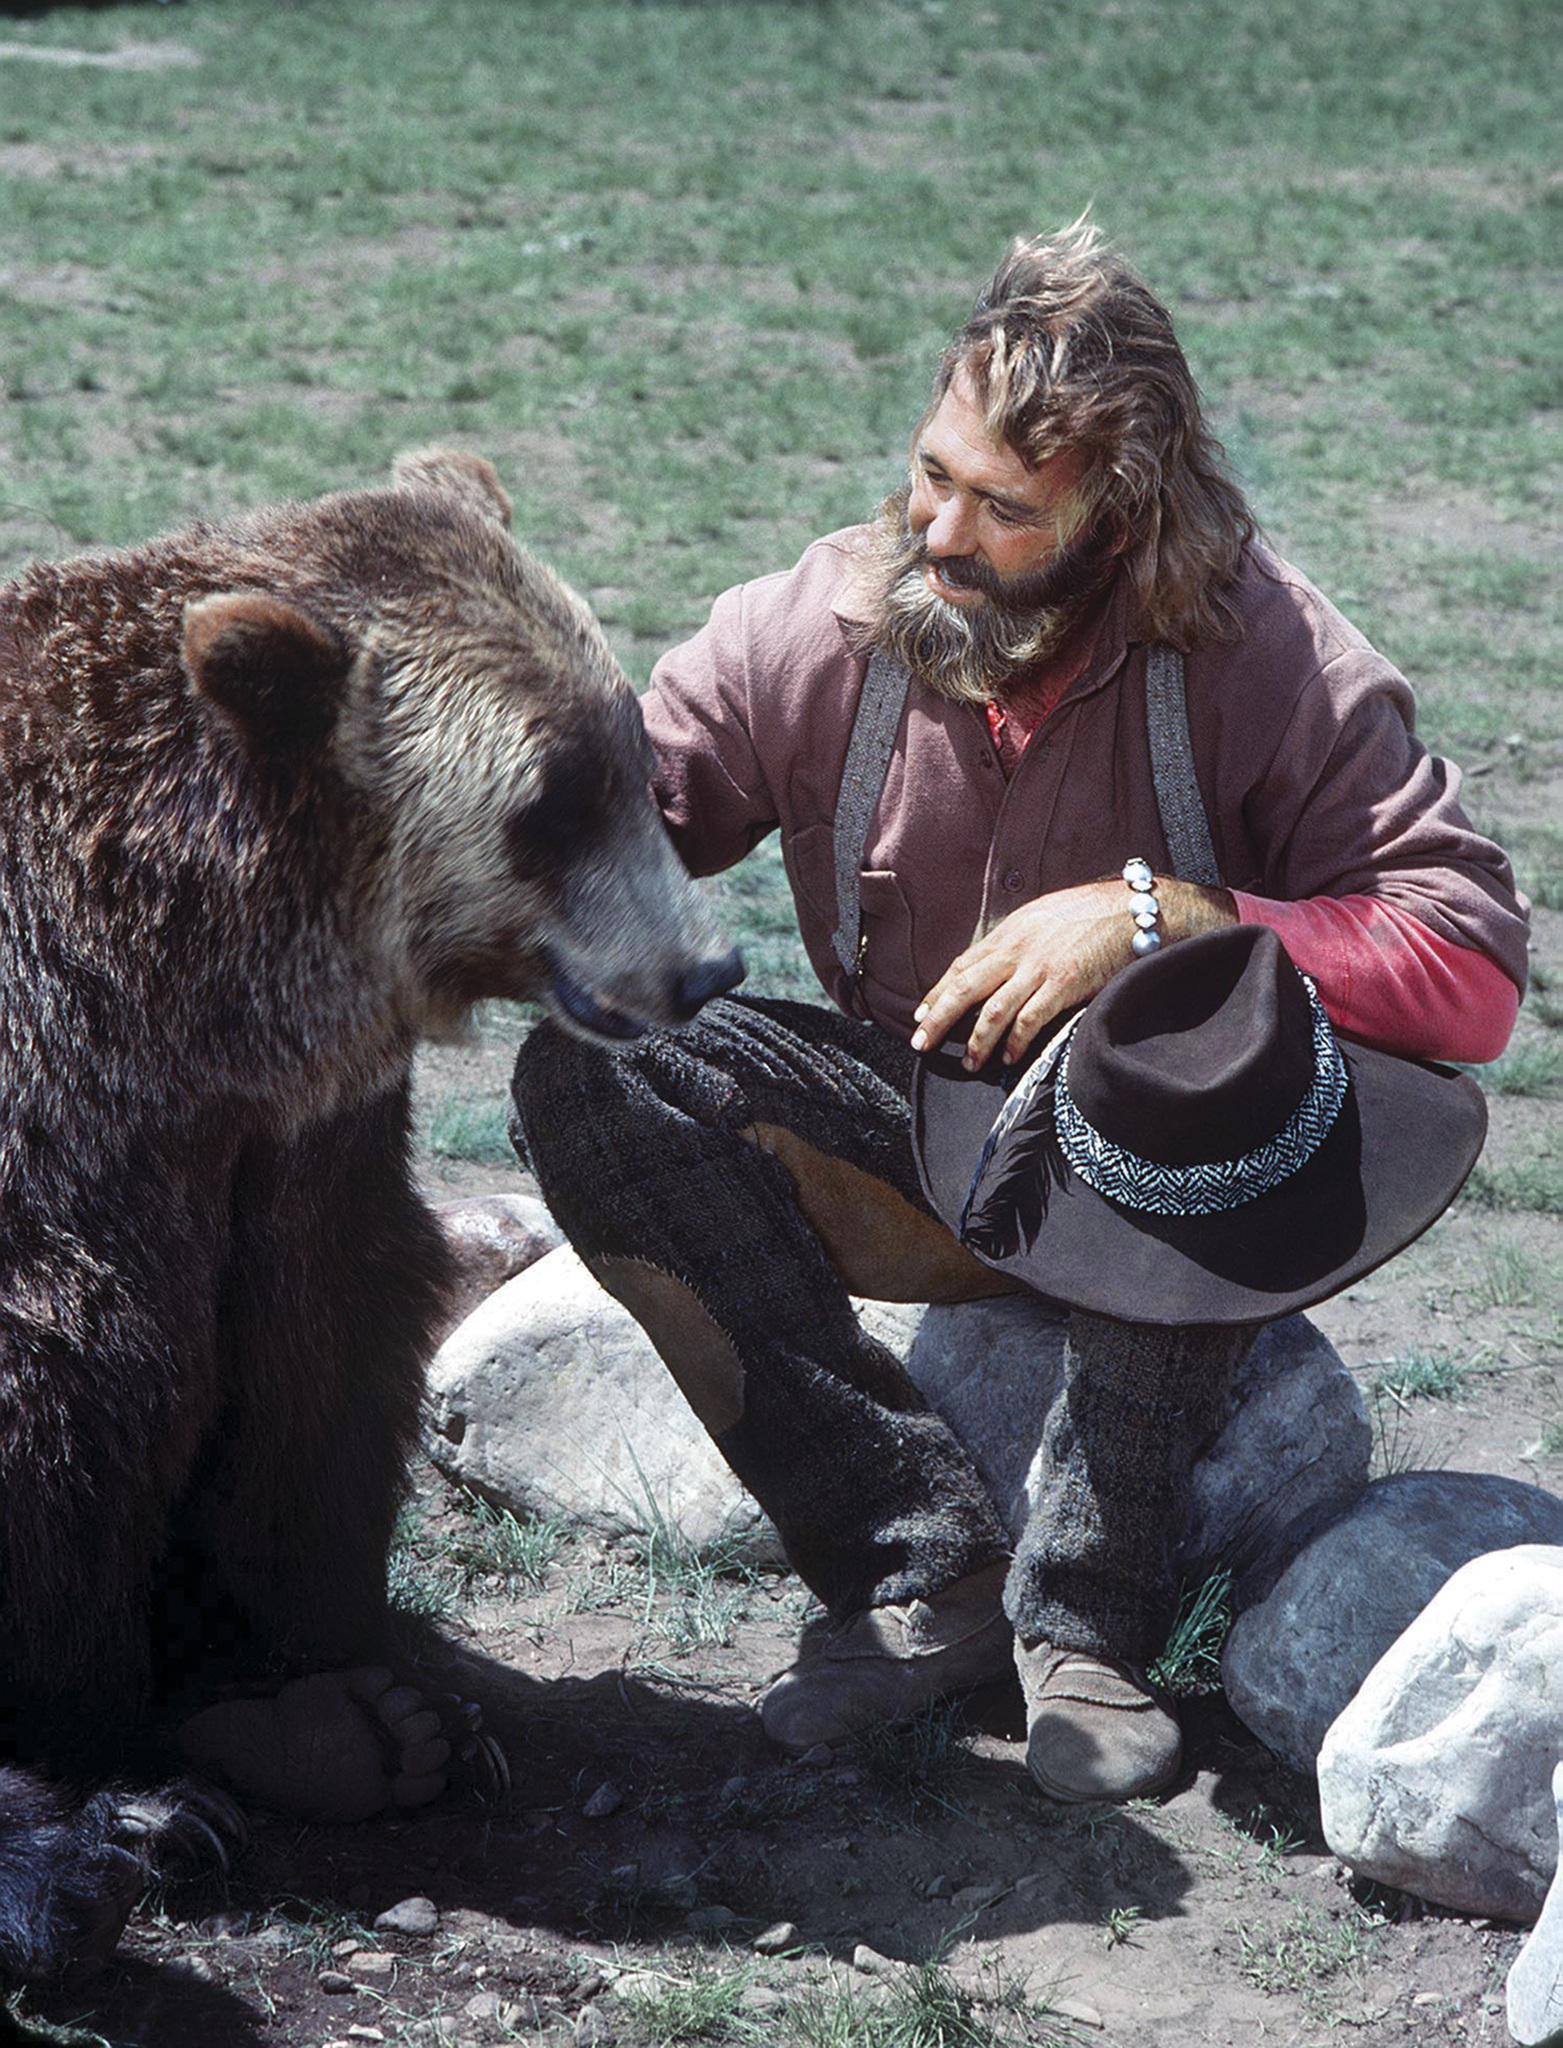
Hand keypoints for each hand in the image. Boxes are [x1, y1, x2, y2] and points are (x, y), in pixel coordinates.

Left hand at [910, 877, 1236, 1070]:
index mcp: (1012, 931)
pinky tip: (1008, 1057)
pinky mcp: (1065, 983)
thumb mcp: (1047, 917)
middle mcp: (1018, 948)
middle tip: (921, 1043)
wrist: (1137, 909)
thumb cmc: (1096, 913)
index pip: (963, 964)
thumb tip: (1000, 964)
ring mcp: (1040, 966)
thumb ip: (1021, 940)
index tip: (921, 1014)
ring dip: (976, 1040)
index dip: (939, 992)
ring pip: (993, 1009)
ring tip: (967, 1063)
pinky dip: (1015, 1041)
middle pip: (965, 987)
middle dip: (939, 1018)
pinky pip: (1030, 1018)